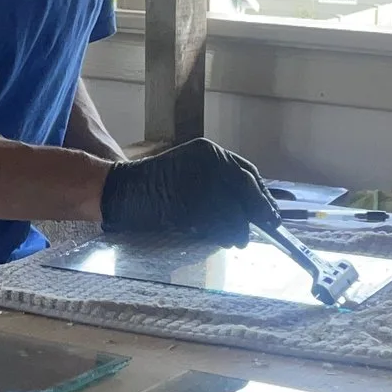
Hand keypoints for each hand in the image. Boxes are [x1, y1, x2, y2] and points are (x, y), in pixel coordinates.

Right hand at [100, 139, 276, 246]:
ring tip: (239, 239)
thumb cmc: (156, 186)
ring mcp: (198, 181)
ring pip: (233, 209)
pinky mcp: (188, 203)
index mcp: (209, 152)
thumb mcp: (192, 173)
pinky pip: (215, 222)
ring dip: (240, 228)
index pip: (247, 173)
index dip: (261, 195)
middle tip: (268, 227)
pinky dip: (224, 233)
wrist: (121, 190)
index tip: (271, 214)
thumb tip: (250, 210)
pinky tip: (224, 238)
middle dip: (258, 210)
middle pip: (245, 188)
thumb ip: (219, 185)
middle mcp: (207, 162)